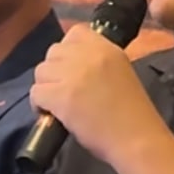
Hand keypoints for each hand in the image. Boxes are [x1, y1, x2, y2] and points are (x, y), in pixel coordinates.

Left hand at [29, 24, 166, 166]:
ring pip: (41, 71)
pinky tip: (50, 114)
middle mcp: (89, 55)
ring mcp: (73, 74)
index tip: (71, 69)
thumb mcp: (121, 73)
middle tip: (63, 89)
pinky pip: (36, 92)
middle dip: (54, 70)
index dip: (68, 51)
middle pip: (53, 52)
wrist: (137, 139)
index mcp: (107, 48)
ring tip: (56, 103)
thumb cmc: (132, 114)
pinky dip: (39, 105)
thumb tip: (70, 66)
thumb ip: (98, 63)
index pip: (75, 33)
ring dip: (45, 87)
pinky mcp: (61, 96)